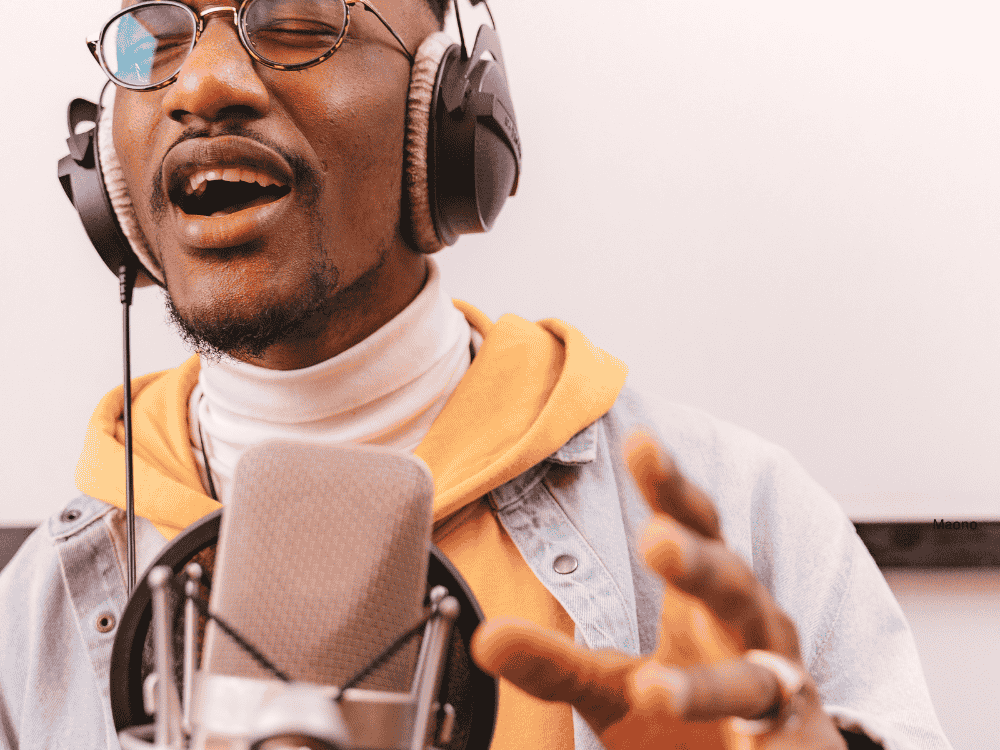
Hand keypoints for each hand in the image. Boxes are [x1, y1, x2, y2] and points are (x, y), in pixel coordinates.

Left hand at [470, 432, 847, 748]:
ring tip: (653, 690)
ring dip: (707, 683)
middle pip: (730, 581)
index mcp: (704, 596)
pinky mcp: (797, 747)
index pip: (690, 526)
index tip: (642, 442)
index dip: (669, 486)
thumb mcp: (610, 685)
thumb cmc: (684, 710)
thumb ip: (552, 662)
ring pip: (754, 677)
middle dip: (696, 560)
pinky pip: (782, 745)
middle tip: (656, 540)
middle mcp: (748, 628)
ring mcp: (777, 690)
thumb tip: (484, 637)